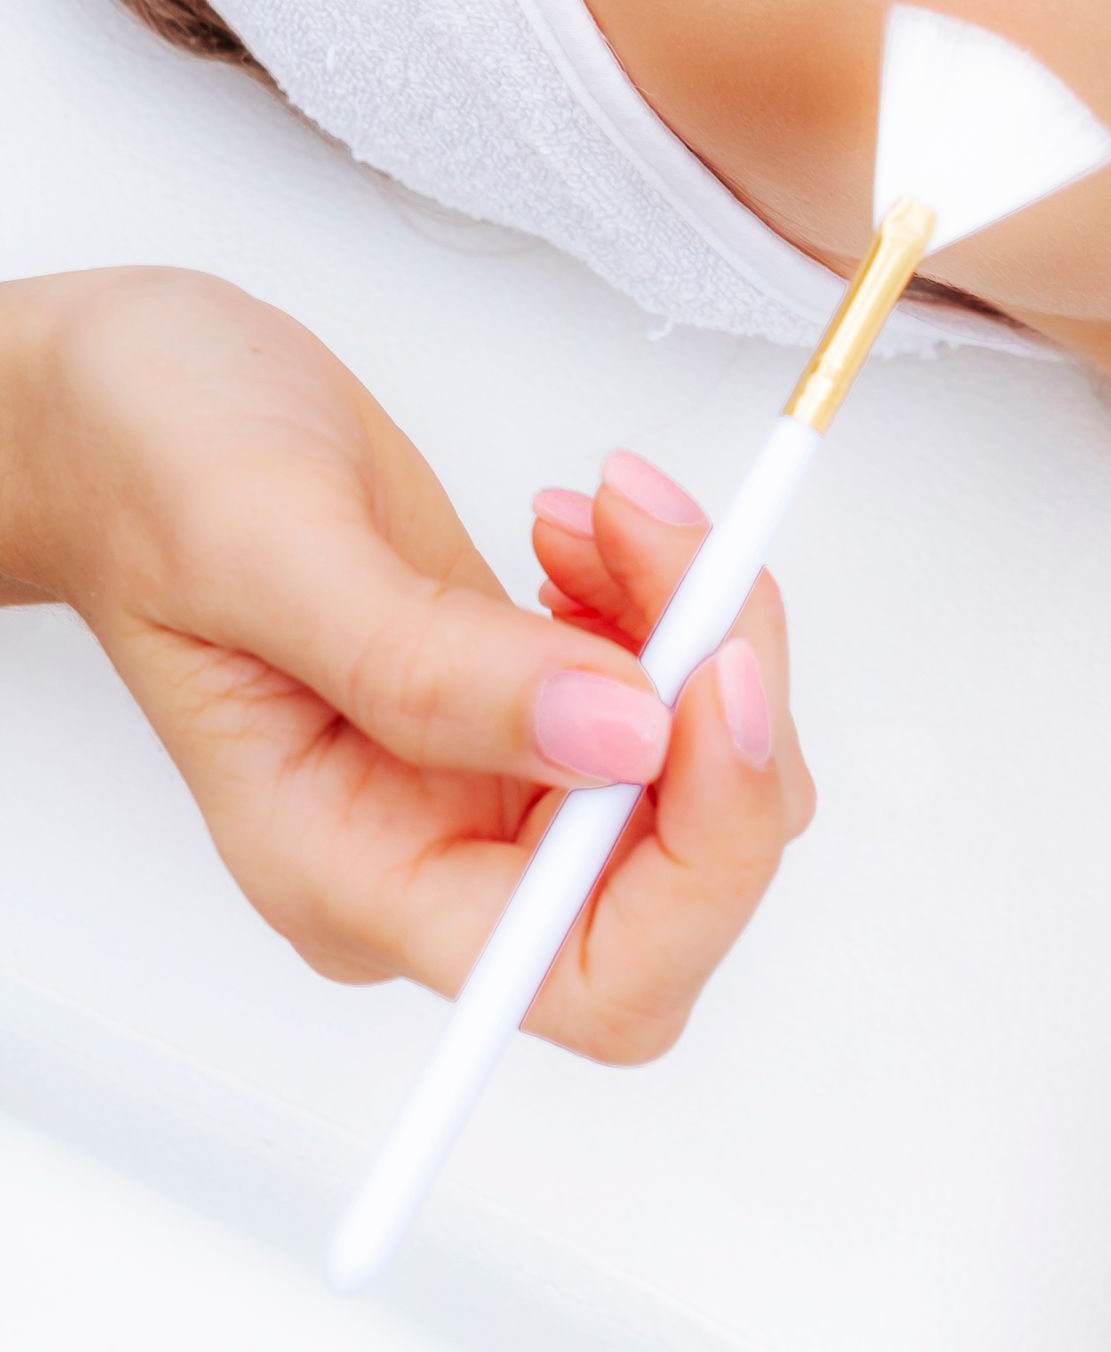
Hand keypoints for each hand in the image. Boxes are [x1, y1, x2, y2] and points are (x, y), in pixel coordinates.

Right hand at [17, 268, 812, 1063]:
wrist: (116, 409)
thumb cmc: (141, 474)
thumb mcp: (268, 548)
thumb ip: (435, 667)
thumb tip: (624, 739)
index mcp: (360, 877)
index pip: (590, 974)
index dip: (699, 850)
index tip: (713, 682)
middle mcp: (436, 851)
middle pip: (680, 871)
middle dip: (720, 703)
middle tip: (687, 548)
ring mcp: (486, 774)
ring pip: (693, 765)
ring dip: (700, 629)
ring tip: (615, 510)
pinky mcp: (519, 696)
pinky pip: (663, 689)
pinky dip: (668, 599)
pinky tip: (586, 532)